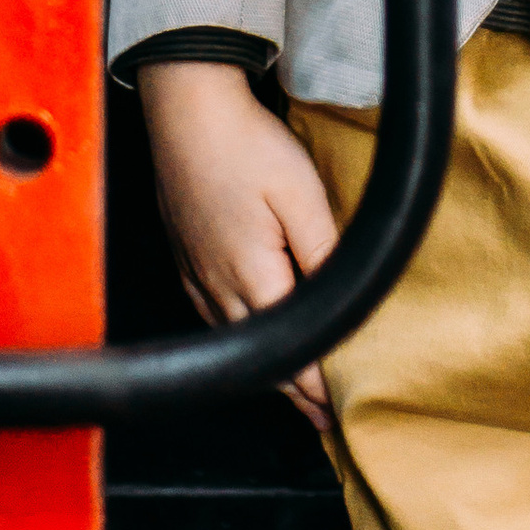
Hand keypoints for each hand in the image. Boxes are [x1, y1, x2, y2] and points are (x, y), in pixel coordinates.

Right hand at [140, 60, 340, 435]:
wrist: (186, 108)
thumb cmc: (244, 143)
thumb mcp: (302, 195)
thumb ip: (324, 252)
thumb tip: (344, 299)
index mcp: (251, 276)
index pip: (291, 351)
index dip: (316, 388)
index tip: (339, 414)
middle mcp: (216, 285)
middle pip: (261, 355)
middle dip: (295, 392)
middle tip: (323, 422)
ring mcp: (196, 271)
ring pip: (235, 337)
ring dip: (266, 368)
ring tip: (294, 391)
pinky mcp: (185, 254)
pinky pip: (212, 313)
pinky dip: (237, 335)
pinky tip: (246, 334)